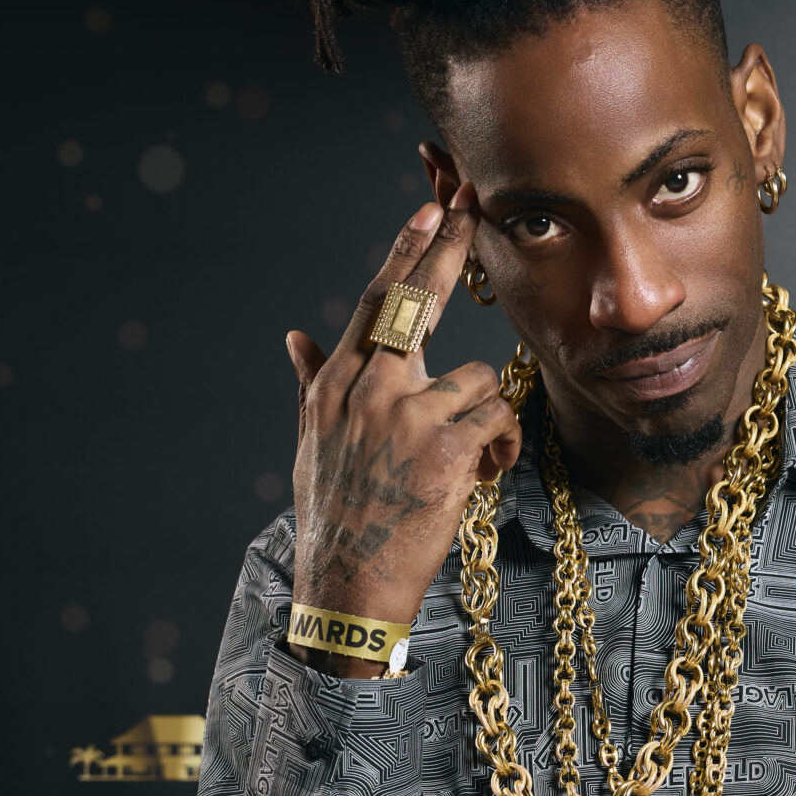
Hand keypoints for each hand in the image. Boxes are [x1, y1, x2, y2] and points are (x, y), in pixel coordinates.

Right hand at [285, 189, 522, 676]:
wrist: (347, 586)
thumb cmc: (337, 518)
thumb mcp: (313, 444)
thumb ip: (312, 382)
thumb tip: (295, 336)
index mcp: (336, 386)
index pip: (376, 301)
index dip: (407, 250)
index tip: (430, 209)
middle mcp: (367, 390)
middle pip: (417, 301)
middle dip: (448, 249)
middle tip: (471, 208)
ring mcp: (405, 418)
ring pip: (478, 379)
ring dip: (485, 418)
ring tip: (467, 461)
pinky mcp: (444, 452)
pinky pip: (497, 422)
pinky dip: (501, 448)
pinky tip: (481, 475)